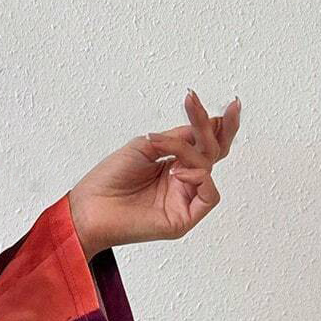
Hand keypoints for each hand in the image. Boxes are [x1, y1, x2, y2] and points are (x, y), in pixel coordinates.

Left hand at [67, 89, 241, 256]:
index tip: (211, 101)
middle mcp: (181, 181)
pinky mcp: (183, 219)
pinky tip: (177, 170)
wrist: (89, 206)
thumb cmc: (109, 179)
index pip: (204, 142)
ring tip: (164, 148)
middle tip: (231, 106)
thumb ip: (179, 137)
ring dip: (191, 151)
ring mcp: (183, 200)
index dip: (214, 123)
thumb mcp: (147, 145)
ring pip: (208, 167)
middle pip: (215, 152)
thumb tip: (208, 127)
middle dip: (220, 128)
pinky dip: (198, 176)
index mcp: (174, 163)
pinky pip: (209, 195)